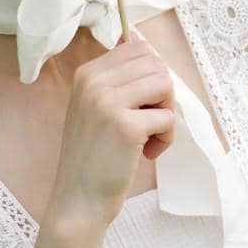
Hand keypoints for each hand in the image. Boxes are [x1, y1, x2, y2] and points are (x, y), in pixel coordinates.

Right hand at [47, 30, 175, 228]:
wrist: (78, 199)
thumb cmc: (95, 156)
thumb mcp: (95, 109)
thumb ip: (118, 81)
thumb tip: (152, 54)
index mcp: (87, 74)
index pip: (139, 47)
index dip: (152, 76)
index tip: (142, 103)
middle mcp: (93, 82)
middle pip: (156, 64)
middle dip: (163, 93)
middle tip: (150, 120)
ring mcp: (107, 102)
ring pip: (165, 84)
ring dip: (166, 113)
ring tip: (150, 135)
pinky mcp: (126, 126)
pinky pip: (168, 117)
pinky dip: (166, 138)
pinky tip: (147, 153)